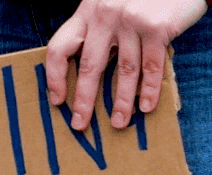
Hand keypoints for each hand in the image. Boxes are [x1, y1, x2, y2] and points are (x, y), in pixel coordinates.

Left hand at [46, 0, 206, 130]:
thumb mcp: (108, 3)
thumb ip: (97, 28)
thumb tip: (88, 73)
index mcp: (87, 10)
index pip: (60, 47)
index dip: (55, 77)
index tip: (57, 100)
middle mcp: (105, 15)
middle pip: (89, 66)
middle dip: (84, 101)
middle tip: (80, 124)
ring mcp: (131, 21)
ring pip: (124, 71)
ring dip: (121, 102)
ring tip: (119, 123)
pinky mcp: (157, 28)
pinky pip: (151, 67)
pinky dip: (149, 90)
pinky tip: (146, 107)